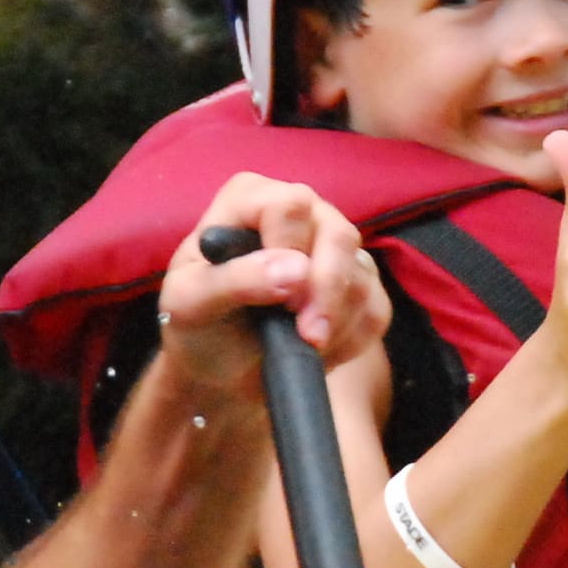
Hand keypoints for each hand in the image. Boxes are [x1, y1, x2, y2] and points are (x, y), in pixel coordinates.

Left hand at [153, 174, 389, 394]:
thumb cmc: (197, 326)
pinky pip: (377, 308)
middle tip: (309, 337)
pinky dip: (350, 339)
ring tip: (297, 345)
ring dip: (335, 324)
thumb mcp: (190, 304)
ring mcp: (331, 246)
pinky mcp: (357, 282)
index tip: (282, 300)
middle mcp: (299, 211)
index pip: (291, 206)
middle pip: (339, 235)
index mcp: (250, 199)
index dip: (291, 252)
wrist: (221, 368)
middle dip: (326, 293)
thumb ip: (234, 280)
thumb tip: (296, 271)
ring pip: (363, 274)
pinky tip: (316, 349)